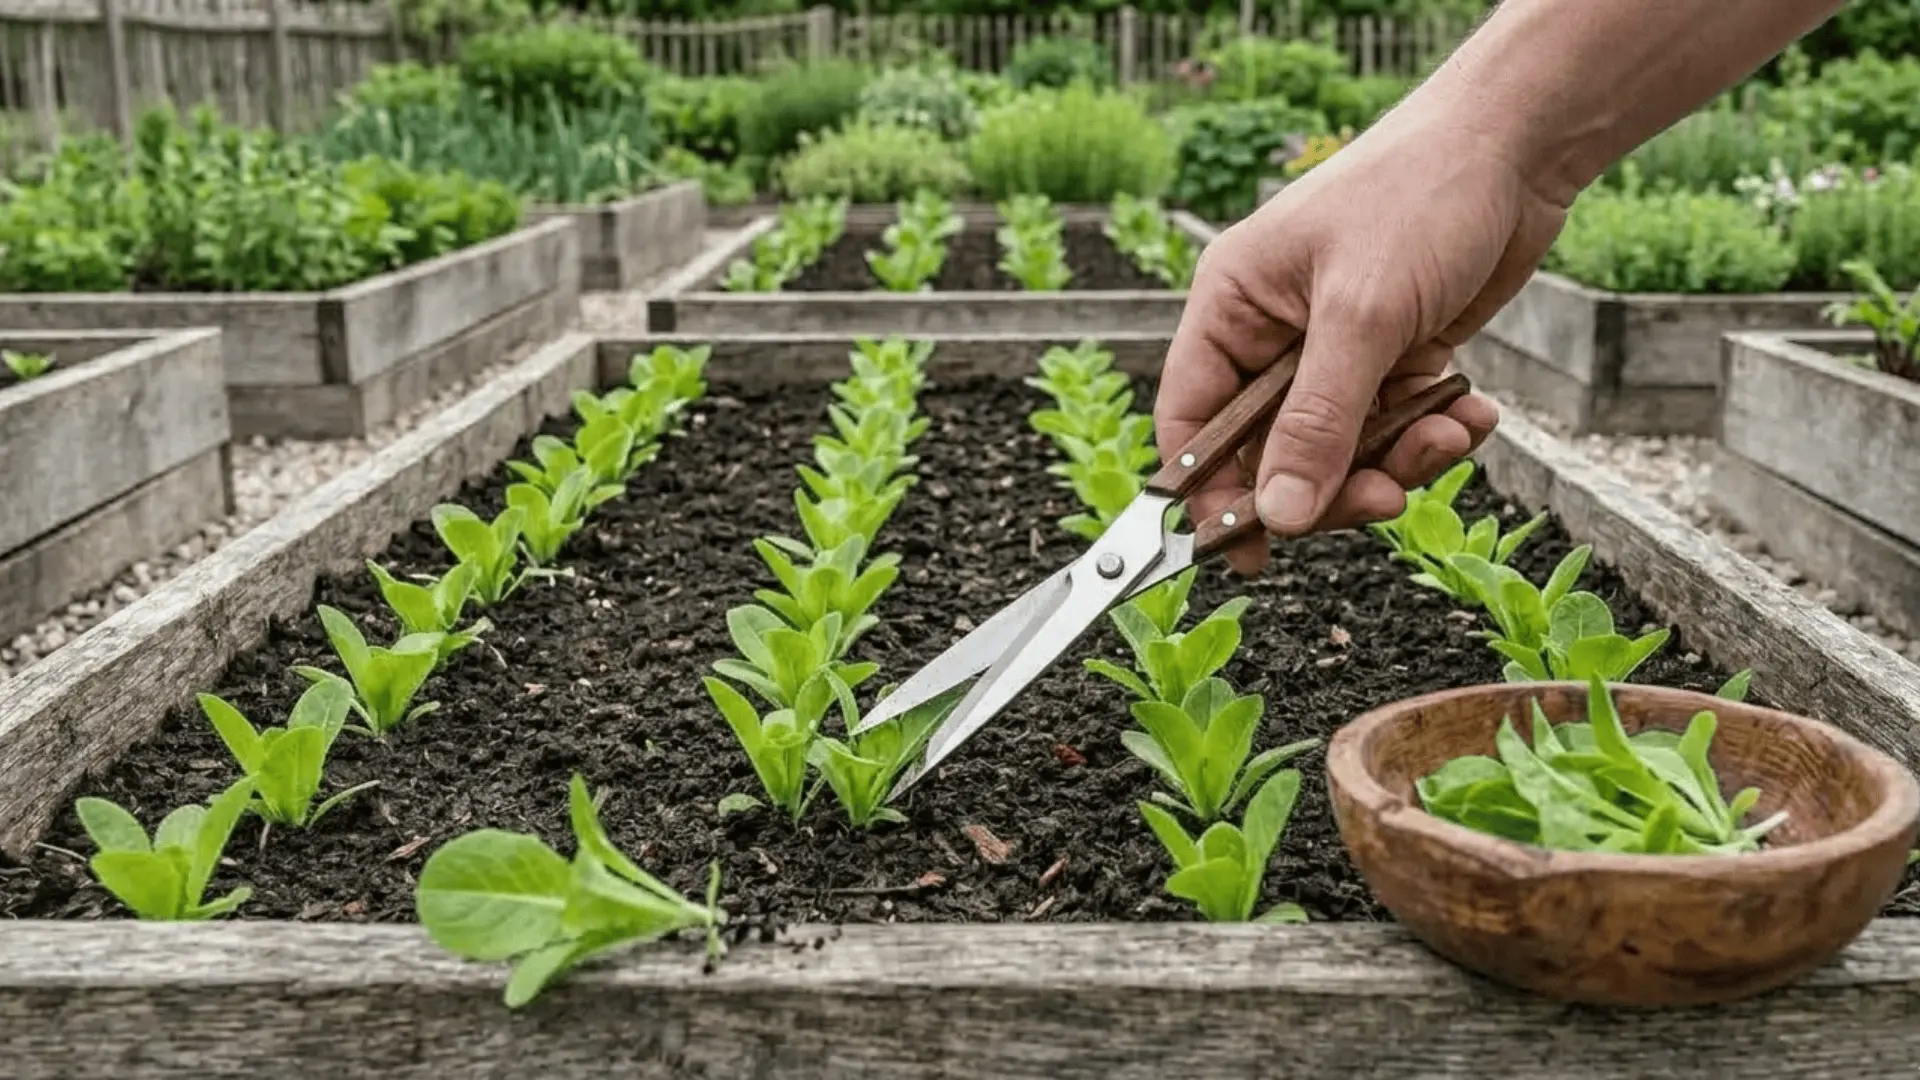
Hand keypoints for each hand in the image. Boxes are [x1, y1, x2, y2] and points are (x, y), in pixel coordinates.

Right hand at [1154, 109, 1569, 575]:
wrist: (1517, 146)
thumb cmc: (1418, 196)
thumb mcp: (1361, 317)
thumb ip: (1317, 424)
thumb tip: (1279, 516)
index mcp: (1231, 307)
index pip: (1192, 421)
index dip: (1210, 492)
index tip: (1245, 550)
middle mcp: (1272, 333)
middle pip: (1270, 451)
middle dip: (1329, 481)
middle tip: (1382, 498)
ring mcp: (1334, 348)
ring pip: (1341, 448)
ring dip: (1396, 457)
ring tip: (1445, 436)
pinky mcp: (1392, 356)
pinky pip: (1395, 425)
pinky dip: (1432, 432)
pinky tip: (1469, 412)